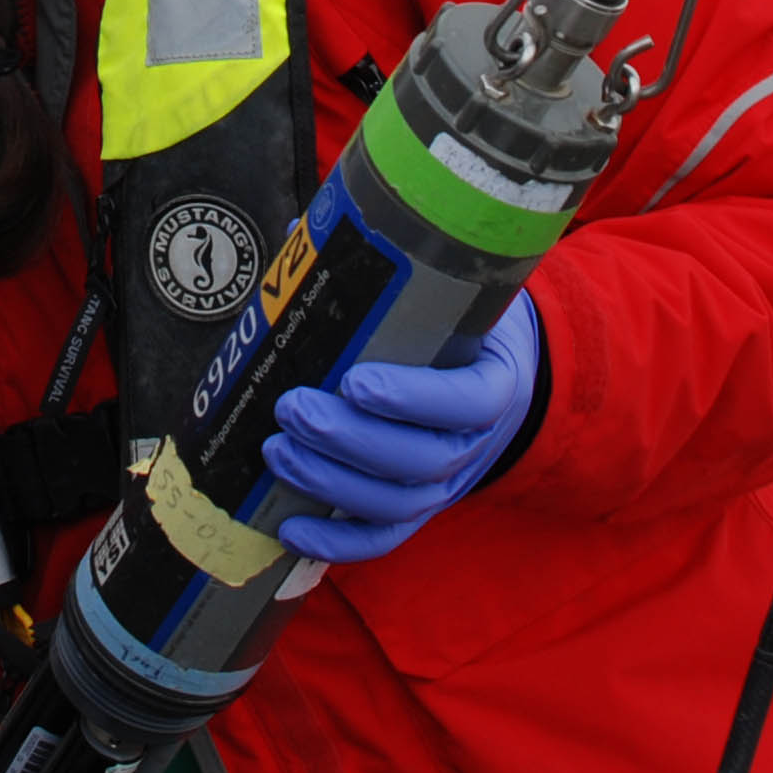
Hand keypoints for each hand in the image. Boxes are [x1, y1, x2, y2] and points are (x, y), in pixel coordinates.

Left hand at [262, 295, 541, 564]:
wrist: (491, 376)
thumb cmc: (457, 331)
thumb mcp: (448, 297)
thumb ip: (386, 271)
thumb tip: (302, 229)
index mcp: (493, 383)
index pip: (465, 401)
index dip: (412, 398)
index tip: (356, 379)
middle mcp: (474, 443)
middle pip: (419, 460)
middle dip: (349, 439)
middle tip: (292, 407)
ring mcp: (445, 484)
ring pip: (395, 502)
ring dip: (331, 483)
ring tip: (278, 451)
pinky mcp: (416, 509)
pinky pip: (382, 538)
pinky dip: (336, 543)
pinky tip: (290, 529)